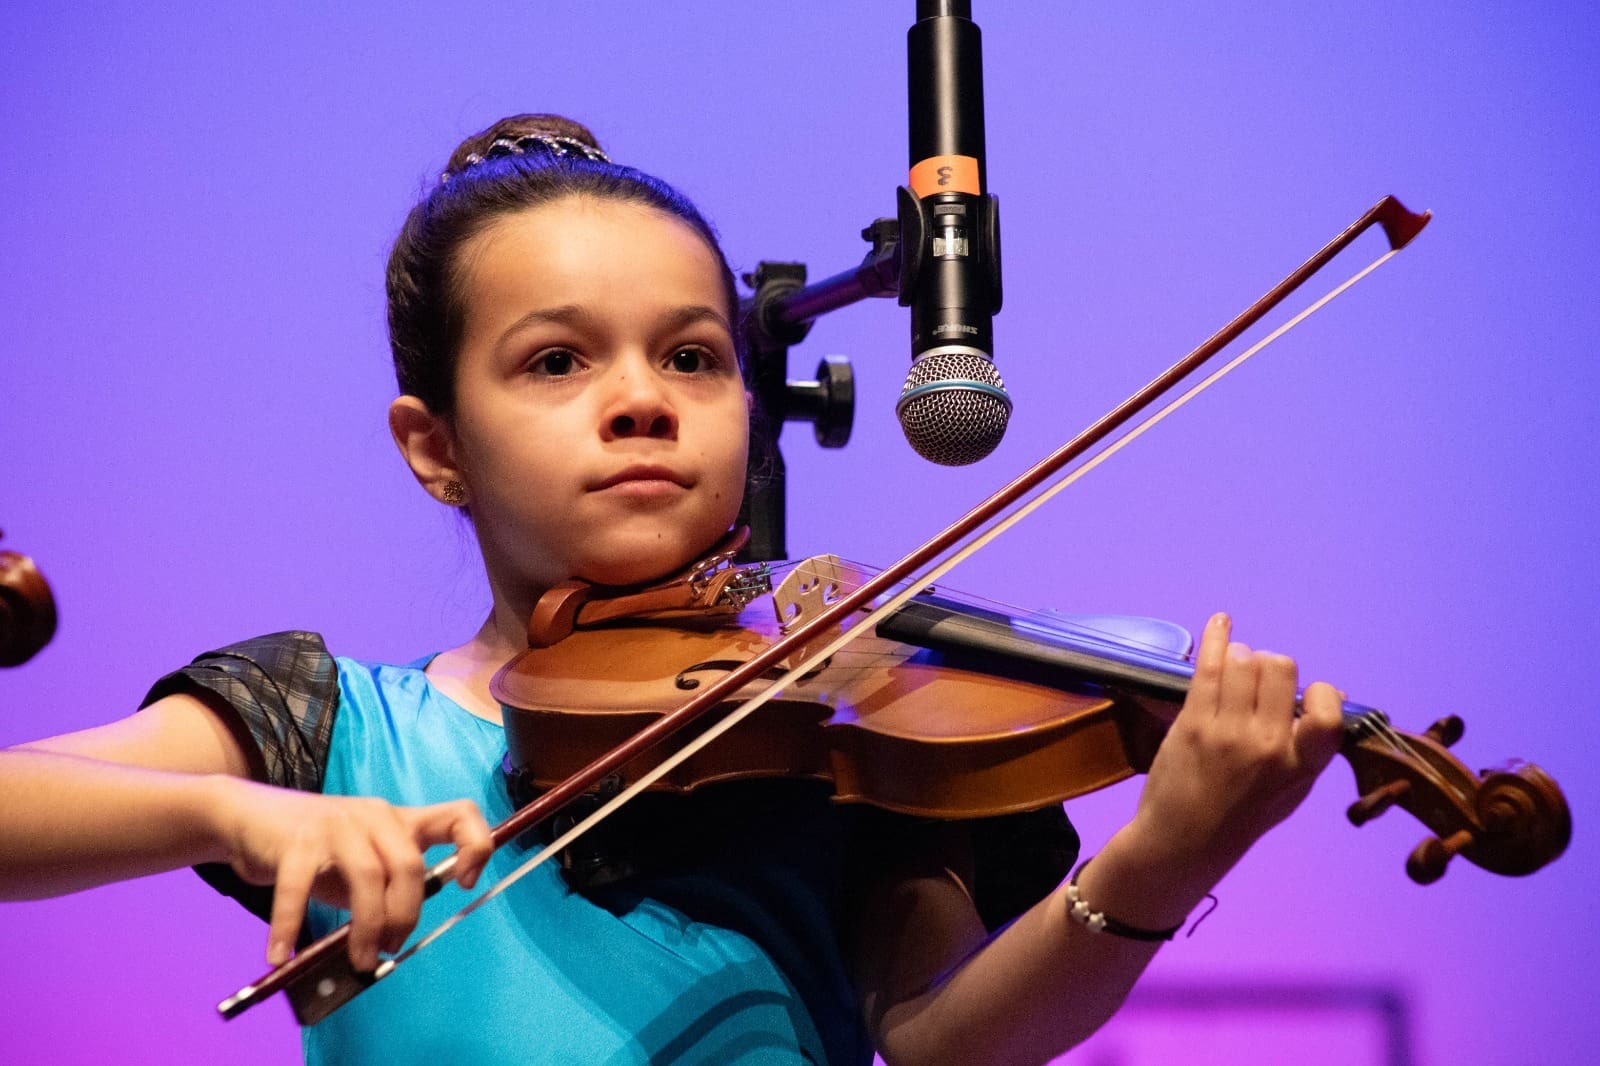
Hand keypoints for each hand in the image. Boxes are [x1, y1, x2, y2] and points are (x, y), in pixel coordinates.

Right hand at [208, 779, 492, 969]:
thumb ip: (382, 895)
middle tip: (389, 947)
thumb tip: (390, 946)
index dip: (475, 846)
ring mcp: (337, 823)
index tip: (464, 883)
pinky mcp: (297, 839)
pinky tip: (281, 955)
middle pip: (410, 865)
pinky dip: (291, 926)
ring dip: (366, 927)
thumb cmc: (315, 852)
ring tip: (357, 960)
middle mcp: (376, 816)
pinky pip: (299, 888)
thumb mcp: (359, 868)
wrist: (249, 816)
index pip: (459, 814)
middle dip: (405, 915)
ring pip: (368, 877)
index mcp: (401, 822)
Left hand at [1128, 612, 1343, 886]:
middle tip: (1256, 686)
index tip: (1303, 696)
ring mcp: (1227, 731)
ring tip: (1234, 673)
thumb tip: (1333, 693)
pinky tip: (1221, 622)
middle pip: (1280, 668)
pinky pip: (1208, 665)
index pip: (1327, 712)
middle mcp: (1267, 745)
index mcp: (1300, 767)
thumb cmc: (1241, 814)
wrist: (1183, 841)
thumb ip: (1311, 745)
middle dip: (1271, 667)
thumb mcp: (1292, 790)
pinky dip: (1216, 636)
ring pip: (1244, 660)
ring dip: (1242, 657)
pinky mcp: (1192, 721)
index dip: (1318, 693)